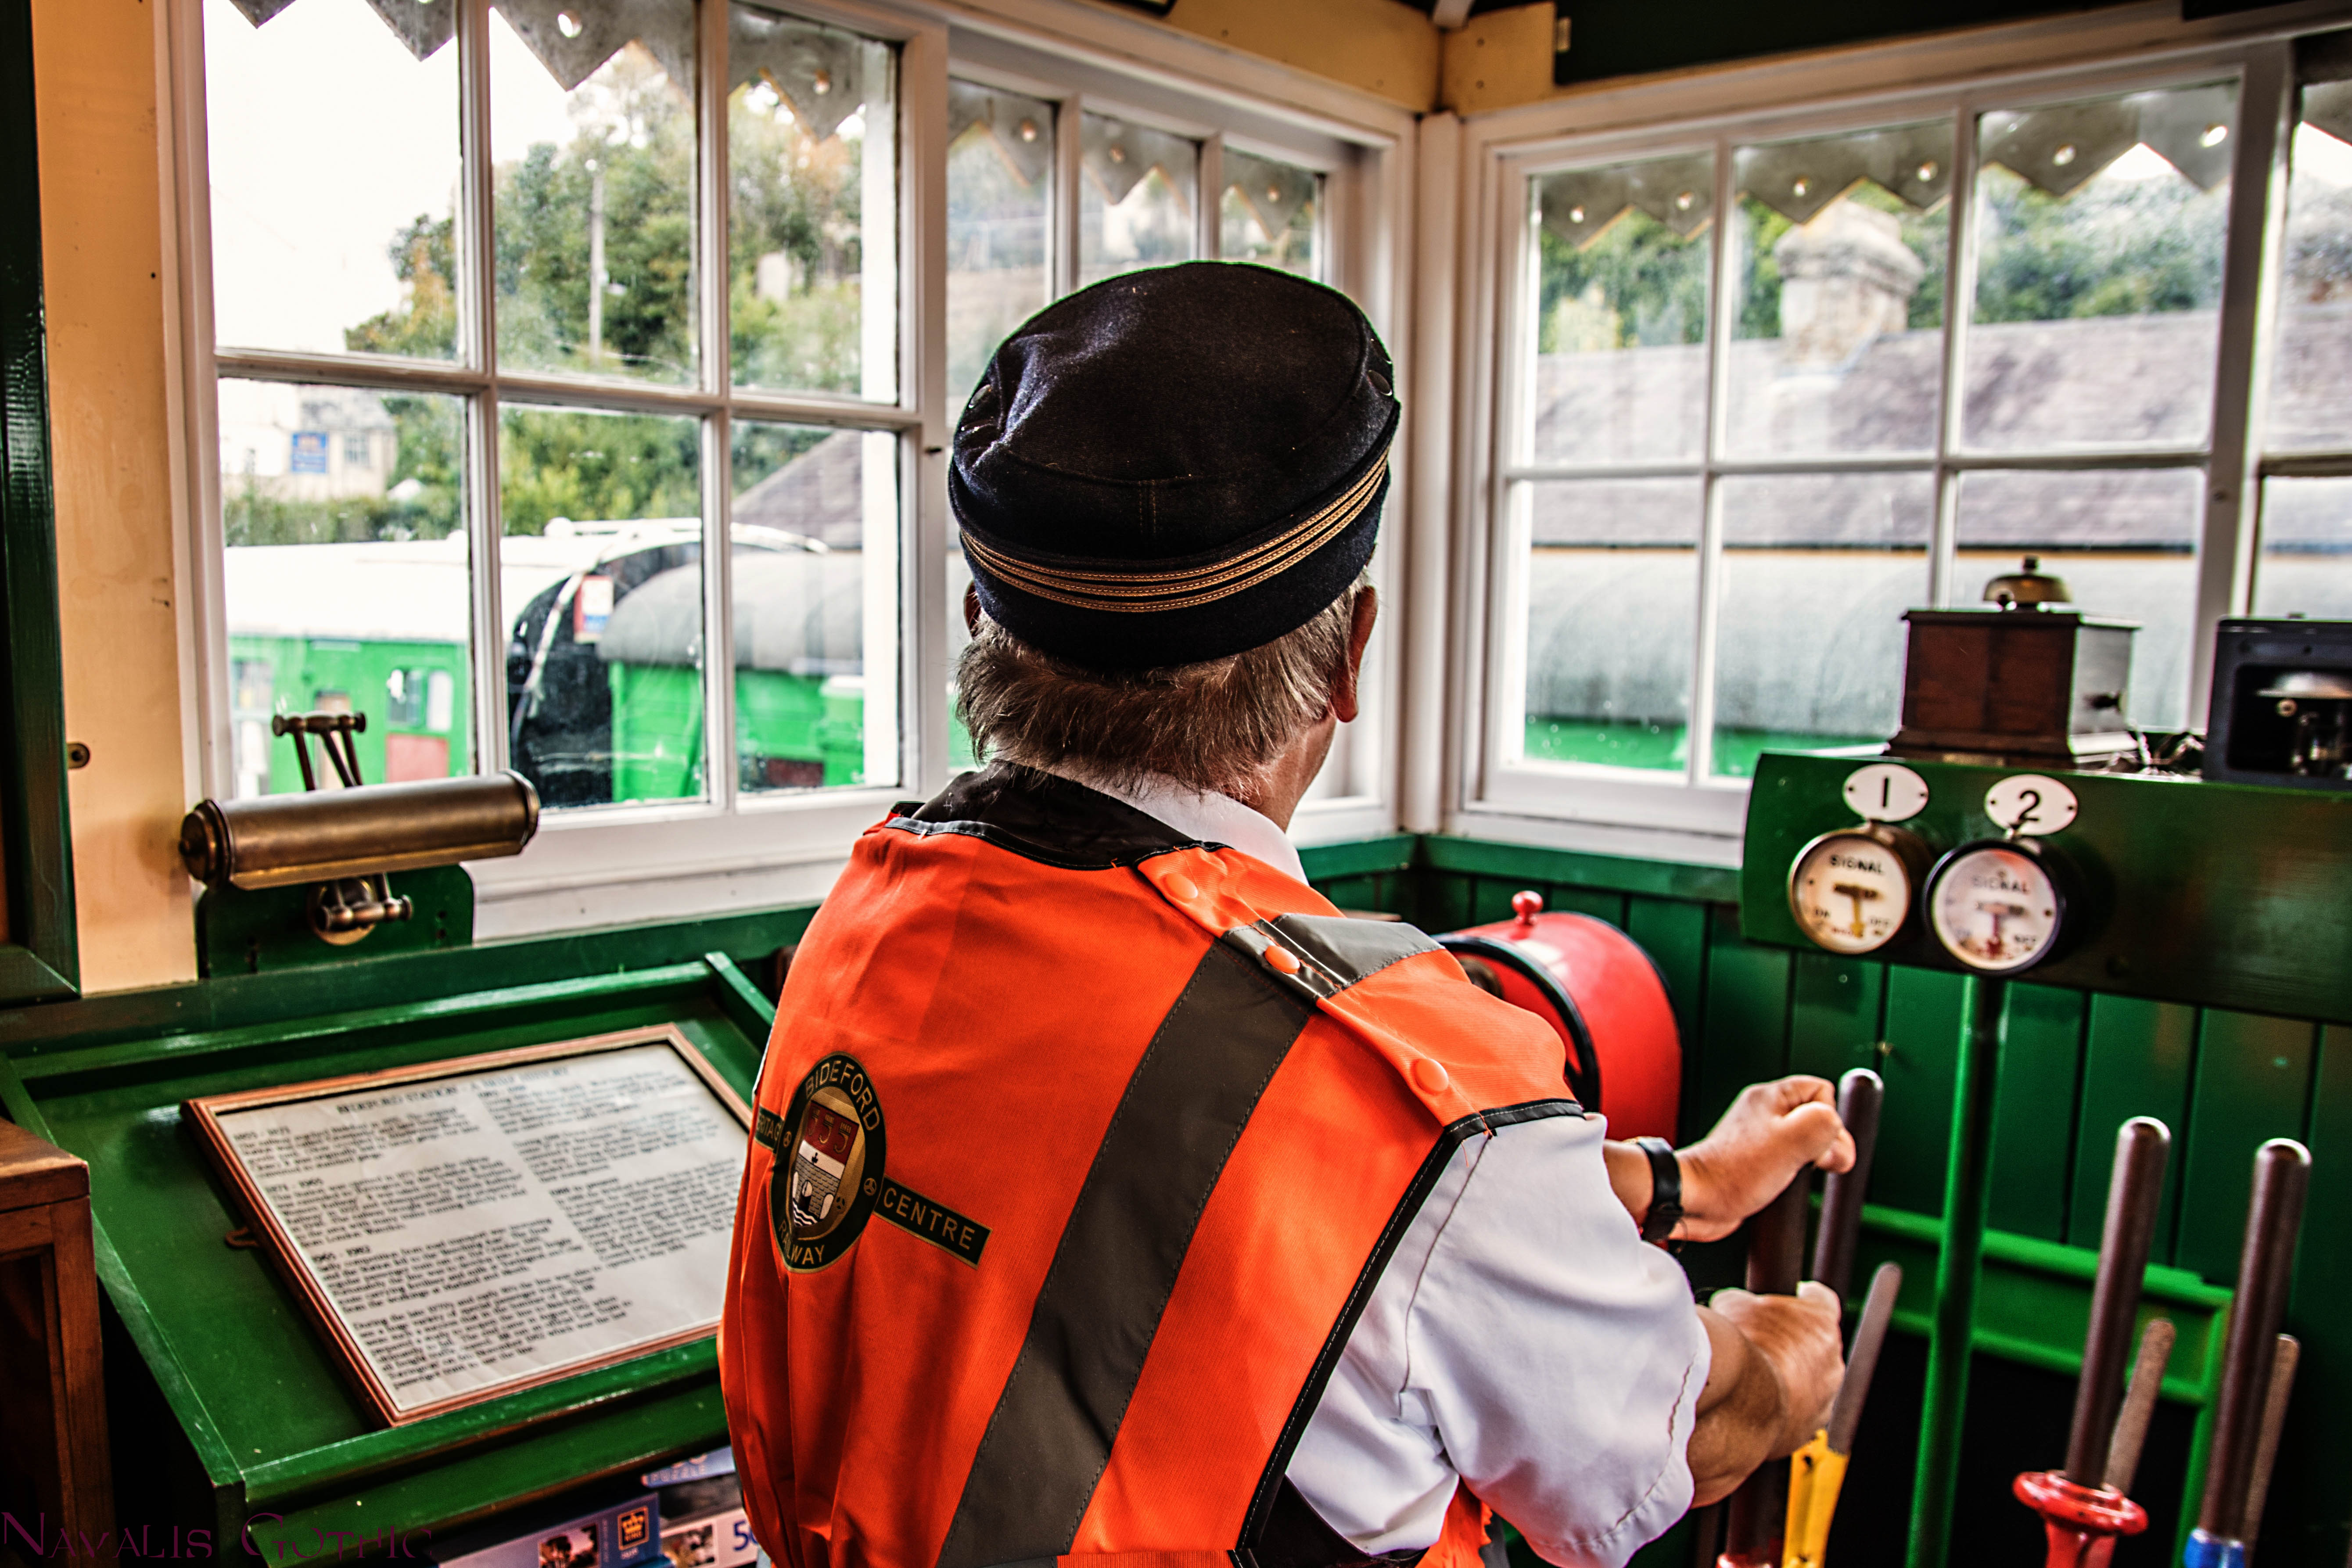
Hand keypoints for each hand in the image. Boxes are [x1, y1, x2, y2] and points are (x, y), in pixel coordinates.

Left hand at [1674, 1076, 1855, 1241]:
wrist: (1696, 1200)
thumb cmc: (1734, 1171)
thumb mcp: (1790, 1141)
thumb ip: (1823, 1125)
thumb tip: (1838, 1135)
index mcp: (1770, 1097)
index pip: (1822, 1090)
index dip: (1831, 1117)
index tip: (1821, 1143)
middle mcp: (1765, 1114)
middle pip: (1817, 1119)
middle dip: (1825, 1143)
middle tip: (1812, 1162)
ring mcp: (1760, 1139)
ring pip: (1806, 1144)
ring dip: (1811, 1162)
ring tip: (1794, 1174)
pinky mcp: (1756, 1164)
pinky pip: (1790, 1164)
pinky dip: (1795, 1177)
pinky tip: (1786, 1186)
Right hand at [1708, 1281, 1845, 1454]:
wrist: (1741, 1397)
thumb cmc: (1741, 1343)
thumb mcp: (1733, 1304)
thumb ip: (1744, 1303)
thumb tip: (1737, 1308)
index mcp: (1820, 1321)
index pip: (1822, 1300)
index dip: (1808, 1297)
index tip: (1801, 1294)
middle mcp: (1832, 1360)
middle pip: (1815, 1345)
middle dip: (1791, 1344)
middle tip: (1760, 1343)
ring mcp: (1825, 1398)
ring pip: (1808, 1383)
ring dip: (1787, 1379)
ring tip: (1752, 1378)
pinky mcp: (1808, 1429)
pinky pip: (1796, 1414)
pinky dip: (1779, 1408)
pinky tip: (1751, 1403)